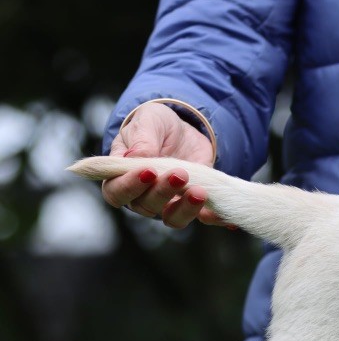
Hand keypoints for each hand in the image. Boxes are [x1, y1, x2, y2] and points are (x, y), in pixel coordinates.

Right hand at [102, 102, 225, 227]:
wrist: (184, 130)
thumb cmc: (155, 126)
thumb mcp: (147, 122)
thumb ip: (141, 139)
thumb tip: (138, 157)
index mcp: (121, 177)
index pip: (116, 192)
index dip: (129, 186)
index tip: (149, 171)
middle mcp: (142, 195)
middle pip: (146, 206)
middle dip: (163, 191)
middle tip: (180, 174)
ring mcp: (168, 203)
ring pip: (172, 218)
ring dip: (186, 208)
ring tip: (200, 191)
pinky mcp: (192, 205)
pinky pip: (201, 218)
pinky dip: (212, 217)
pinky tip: (221, 214)